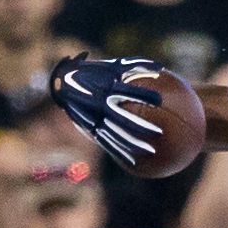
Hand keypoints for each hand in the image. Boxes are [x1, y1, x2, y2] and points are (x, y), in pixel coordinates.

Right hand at [51, 53, 167, 168]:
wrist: (66, 83)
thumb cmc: (97, 73)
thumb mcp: (115, 67)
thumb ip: (137, 66)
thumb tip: (161, 68)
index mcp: (108, 88)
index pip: (128, 92)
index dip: (143, 95)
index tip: (160, 100)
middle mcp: (103, 105)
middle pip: (123, 118)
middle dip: (140, 126)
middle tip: (159, 132)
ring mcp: (97, 118)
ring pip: (117, 134)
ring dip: (134, 144)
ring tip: (151, 152)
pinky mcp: (93, 128)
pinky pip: (109, 142)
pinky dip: (121, 152)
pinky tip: (134, 161)